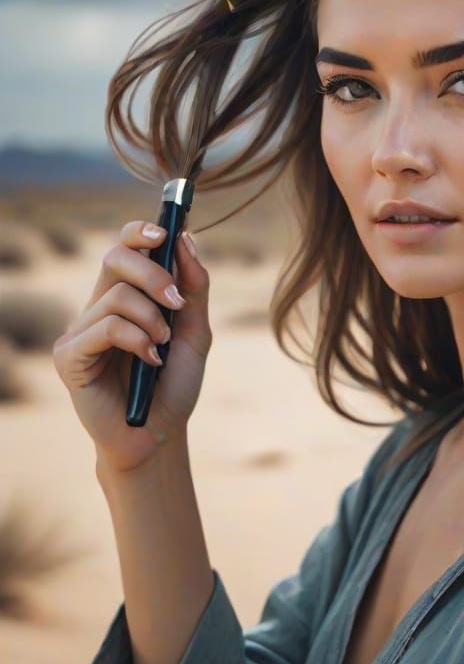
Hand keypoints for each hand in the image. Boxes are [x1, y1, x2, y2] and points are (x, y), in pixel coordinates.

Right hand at [52, 220, 211, 474]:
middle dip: (154, 273)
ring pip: (118, 295)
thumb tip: (186, 240)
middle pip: (116, 257)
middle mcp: (99, 306)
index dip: (141, 231)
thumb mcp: (194, 331)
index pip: (124, 246)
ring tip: (162, 347)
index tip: (166, 231)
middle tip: (177, 303)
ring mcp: (81, 330)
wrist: (159, 433)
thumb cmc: (173, 383)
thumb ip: (194, 288)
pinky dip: (137, 340)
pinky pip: (106, 327)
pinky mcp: (69, 356)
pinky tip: (149, 361)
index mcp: (127, 294)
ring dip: (152, 319)